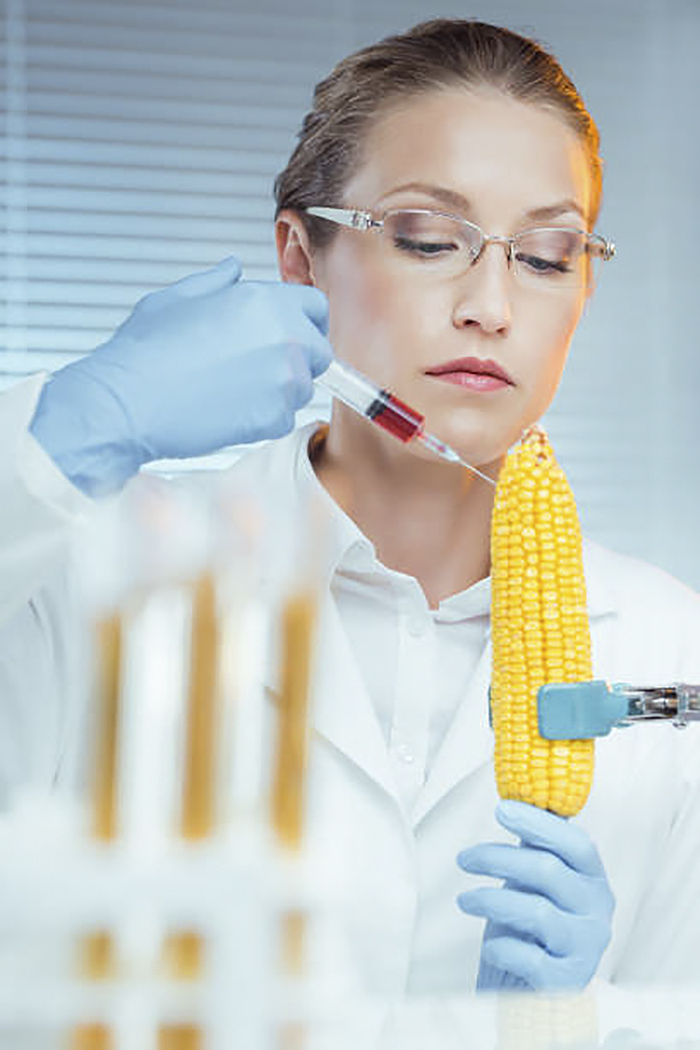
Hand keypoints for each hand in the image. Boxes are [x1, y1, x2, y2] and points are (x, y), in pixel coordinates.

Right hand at [30, 257, 331, 495]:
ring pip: (302, 388)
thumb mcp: (177, 298)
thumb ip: (216, 282)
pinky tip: (228, 409)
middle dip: (299, 358)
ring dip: (279, 390)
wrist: (130, 402)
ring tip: (233, 388)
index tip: (294, 333)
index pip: (315, 307)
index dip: (305, 321)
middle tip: (259, 367)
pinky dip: (263, 418)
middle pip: (319, 351)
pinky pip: (283, 418)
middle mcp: (283, 337)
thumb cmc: (146, 351)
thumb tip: (232, 269)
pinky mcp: (275, 418)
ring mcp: (283, 380)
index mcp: (263, 301)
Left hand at [456, 800, 613, 990]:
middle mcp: (597, 911)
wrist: (535, 987)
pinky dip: (503, 948)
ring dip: (491, 900)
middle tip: (464, 858)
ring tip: (465, 900)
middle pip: (548, 870)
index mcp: (592, 880)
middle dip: (497, 858)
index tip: (501, 810)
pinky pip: (530, 958)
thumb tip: (514, 796)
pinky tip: (491, 946)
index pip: (576, 843)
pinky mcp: (566, 983)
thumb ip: (534, 845)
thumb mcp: (536, 880)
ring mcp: (586, 948)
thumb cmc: (533, 926)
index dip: (538, 823)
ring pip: (537, 912)